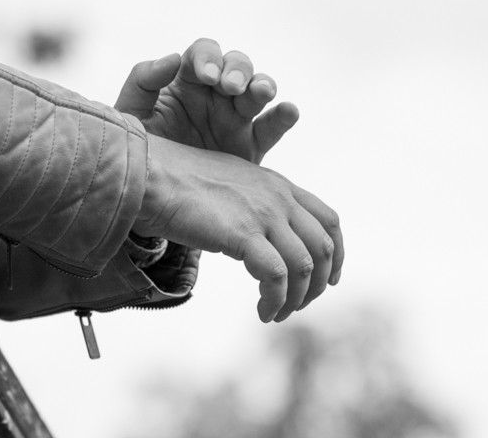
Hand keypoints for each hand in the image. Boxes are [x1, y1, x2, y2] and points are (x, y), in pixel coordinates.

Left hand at [115, 39, 298, 162]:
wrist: (150, 192)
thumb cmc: (138, 145)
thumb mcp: (132, 113)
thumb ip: (143, 82)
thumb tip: (171, 57)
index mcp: (186, 79)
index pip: (202, 54)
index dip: (208, 58)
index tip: (206, 75)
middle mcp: (215, 93)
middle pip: (236, 65)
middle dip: (237, 70)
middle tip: (231, 87)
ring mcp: (236, 116)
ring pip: (258, 89)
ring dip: (262, 85)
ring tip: (261, 92)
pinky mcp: (251, 145)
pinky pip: (272, 127)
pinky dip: (284, 116)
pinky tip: (288, 110)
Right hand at [136, 135, 343, 322]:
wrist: (151, 175)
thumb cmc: (180, 182)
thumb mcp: (231, 186)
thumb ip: (254, 205)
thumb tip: (262, 237)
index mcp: (276, 184)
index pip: (327, 220)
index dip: (336, 254)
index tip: (327, 278)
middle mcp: (277, 196)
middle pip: (323, 246)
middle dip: (318, 283)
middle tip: (299, 304)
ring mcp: (262, 213)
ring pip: (304, 266)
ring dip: (297, 298)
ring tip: (277, 312)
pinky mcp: (243, 234)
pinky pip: (277, 277)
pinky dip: (275, 300)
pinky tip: (263, 311)